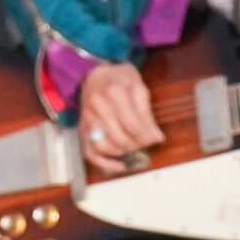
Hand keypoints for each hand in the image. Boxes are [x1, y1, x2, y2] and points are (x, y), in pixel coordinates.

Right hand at [77, 61, 162, 177]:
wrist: (96, 73)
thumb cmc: (119, 78)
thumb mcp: (139, 87)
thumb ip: (147, 112)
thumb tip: (156, 136)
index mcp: (114, 93)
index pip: (133, 124)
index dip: (148, 136)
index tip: (157, 138)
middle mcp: (97, 107)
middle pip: (120, 138)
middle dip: (138, 144)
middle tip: (147, 141)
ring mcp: (87, 120)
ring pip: (106, 147)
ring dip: (124, 152)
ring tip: (135, 146)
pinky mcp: (82, 129)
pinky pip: (90, 153)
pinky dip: (105, 164)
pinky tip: (119, 166)